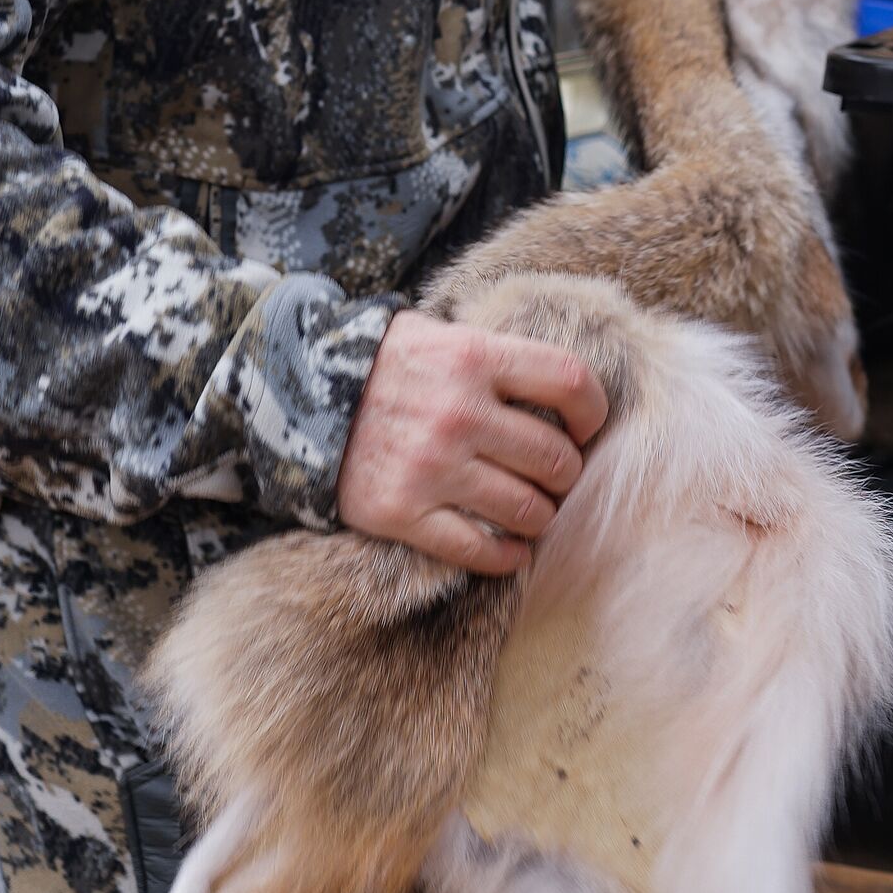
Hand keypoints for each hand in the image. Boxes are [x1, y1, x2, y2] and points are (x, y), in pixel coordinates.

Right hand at [335, 310, 607, 574]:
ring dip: (541, 517)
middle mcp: (458, 413)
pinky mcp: (402, 512)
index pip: (569, 382)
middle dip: (567, 473)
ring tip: (535, 512)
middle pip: (554, 457)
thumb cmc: (388, 362)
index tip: (588, 427)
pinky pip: (477, 549)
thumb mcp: (444, 335)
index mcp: (474, 357)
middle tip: (558, 477)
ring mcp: (431, 467)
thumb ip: (500, 360)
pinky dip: (506, 557)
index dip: (593, 410)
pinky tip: (513, 551)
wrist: (300, 392)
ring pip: (525, 509)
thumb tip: (569, 395)